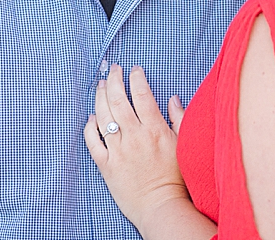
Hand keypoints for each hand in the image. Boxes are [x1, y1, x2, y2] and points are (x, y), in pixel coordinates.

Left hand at [84, 65, 188, 231]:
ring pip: (104, 117)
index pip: (142, 95)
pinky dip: (90, 127)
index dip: (136, 78)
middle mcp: (134, 137)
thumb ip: (180, 118)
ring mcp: (118, 151)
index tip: (134, 70)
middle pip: (119, 101)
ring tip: (101, 86)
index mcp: (155, 129)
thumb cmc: (176, 177)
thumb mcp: (184, 144)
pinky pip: (93, 143)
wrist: (161, 206)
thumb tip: (173, 99)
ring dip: (101, 98)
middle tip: (114, 70)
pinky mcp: (106, 166)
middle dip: (115, 81)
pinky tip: (92, 117)